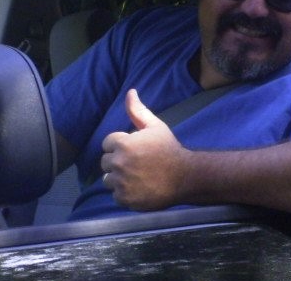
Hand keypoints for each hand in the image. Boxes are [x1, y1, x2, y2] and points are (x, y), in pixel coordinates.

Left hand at [99, 89, 190, 210]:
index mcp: (124, 144)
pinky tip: (138, 188)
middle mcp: (119, 163)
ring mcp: (121, 183)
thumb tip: (130, 92)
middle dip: (117, 161)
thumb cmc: (169, 149)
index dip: (120, 145)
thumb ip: (138, 111)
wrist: (185, 177)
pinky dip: (124, 193)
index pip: (107, 143)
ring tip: (136, 177)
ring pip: (108, 179)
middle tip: (136, 164)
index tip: (134, 150)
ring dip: (118, 178)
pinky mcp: (125, 199)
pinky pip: (115, 195)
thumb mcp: (155, 126)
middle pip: (105, 162)